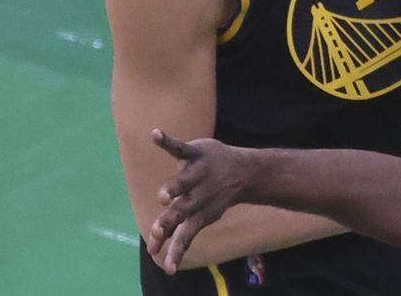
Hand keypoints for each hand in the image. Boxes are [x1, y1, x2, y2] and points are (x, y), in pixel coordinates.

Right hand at [146, 129, 250, 273]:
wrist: (245, 171)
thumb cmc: (215, 197)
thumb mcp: (201, 216)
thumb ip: (179, 232)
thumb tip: (154, 253)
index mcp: (197, 212)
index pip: (184, 234)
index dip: (175, 249)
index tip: (167, 267)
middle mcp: (197, 195)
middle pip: (180, 211)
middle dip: (168, 222)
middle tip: (156, 232)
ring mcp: (197, 173)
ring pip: (181, 182)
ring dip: (172, 189)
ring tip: (163, 196)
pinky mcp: (196, 154)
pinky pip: (179, 148)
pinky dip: (166, 141)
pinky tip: (154, 134)